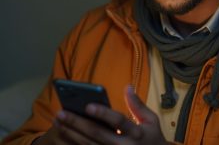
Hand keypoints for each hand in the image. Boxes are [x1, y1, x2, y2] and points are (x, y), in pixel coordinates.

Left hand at [33, 86, 168, 144]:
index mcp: (136, 133)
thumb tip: (128, 87)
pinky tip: (65, 136)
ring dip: (72, 134)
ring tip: (58, 123)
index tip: (88, 105)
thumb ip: (138, 105)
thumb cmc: (152, 138)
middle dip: (78, 123)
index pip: (118, 121)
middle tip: (61, 113)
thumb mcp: (151, 120)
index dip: (103, 113)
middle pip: (97, 134)